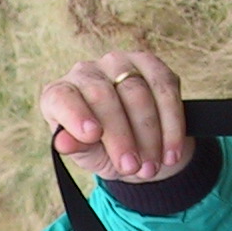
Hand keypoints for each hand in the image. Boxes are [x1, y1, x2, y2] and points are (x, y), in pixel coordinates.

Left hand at [40, 52, 194, 183]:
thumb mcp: (88, 155)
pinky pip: (165, 89)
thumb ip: (77, 147)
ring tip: (151, 167)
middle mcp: (86, 72)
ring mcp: (119, 63)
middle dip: (121, 136)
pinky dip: (171, 123)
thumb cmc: (101, 149)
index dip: (76, 114)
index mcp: (60, 94)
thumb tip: (62, 143)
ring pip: (137, 92)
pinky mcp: (150, 64)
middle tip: (132, 167)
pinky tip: (172, 151)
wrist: (135, 146)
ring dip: (149, 134)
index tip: (92, 135)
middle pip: (103, 96)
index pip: (62, 98)